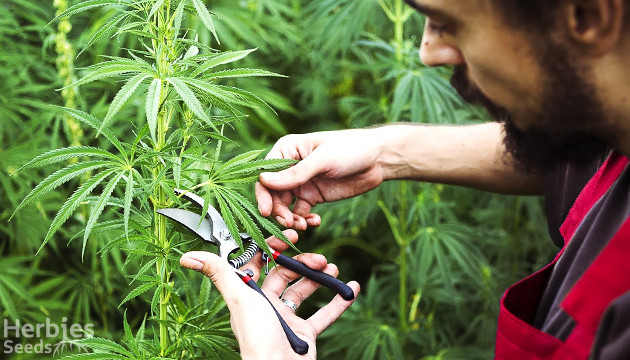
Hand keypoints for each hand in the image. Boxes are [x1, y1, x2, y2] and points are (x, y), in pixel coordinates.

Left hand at [180, 230, 359, 358]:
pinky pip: (324, 314)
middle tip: (319, 258)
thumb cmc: (258, 337)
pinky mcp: (305, 334)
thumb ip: (220, 273)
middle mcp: (267, 305)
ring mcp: (287, 319)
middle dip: (303, 263)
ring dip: (320, 277)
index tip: (291, 236)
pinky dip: (339, 302)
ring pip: (305, 290)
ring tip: (333, 269)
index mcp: (250, 295)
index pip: (260, 263)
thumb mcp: (240, 298)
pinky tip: (351, 289)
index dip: (273, 247)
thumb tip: (187, 256)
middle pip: (286, 274)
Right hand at [256, 129, 387, 229]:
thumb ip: (295, 173)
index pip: (265, 174)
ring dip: (290, 218)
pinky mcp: (313, 196)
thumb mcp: (322, 159)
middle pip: (273, 194)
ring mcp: (301, 183)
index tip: (266, 210)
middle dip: (278, 211)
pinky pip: (301, 213)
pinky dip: (304, 220)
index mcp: (287, 150)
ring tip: (302, 225)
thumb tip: (264, 180)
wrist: (378, 159)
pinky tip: (314, 222)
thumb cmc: (350, 148)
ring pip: (285, 206)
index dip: (263, 193)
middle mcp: (290, 167)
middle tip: (289, 223)